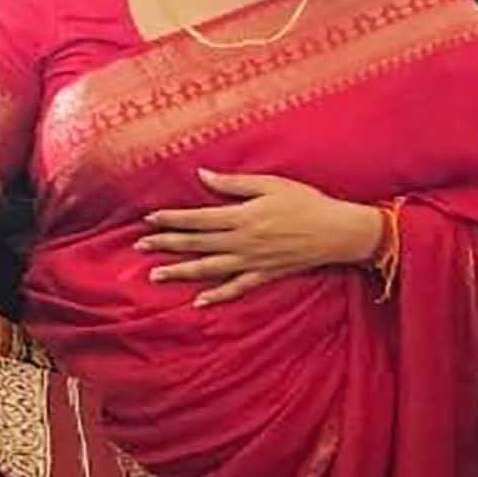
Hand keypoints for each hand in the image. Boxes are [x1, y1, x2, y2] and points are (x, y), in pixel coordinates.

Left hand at [136, 169, 383, 306]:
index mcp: (241, 217)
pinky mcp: (265, 275)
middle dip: (166, 245)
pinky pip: (238, 289)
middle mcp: (242, 242)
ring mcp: (253, 262)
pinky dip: (218, 296)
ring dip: (181, 272)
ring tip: (155, 275)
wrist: (339, 231)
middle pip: (196, 244)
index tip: (147, 220)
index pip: (196, 219)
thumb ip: (233, 183)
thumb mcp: (269, 184)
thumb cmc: (305, 202)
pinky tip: (199, 302)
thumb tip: (201, 175)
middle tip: (138, 247)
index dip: (170, 219)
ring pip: (209, 269)